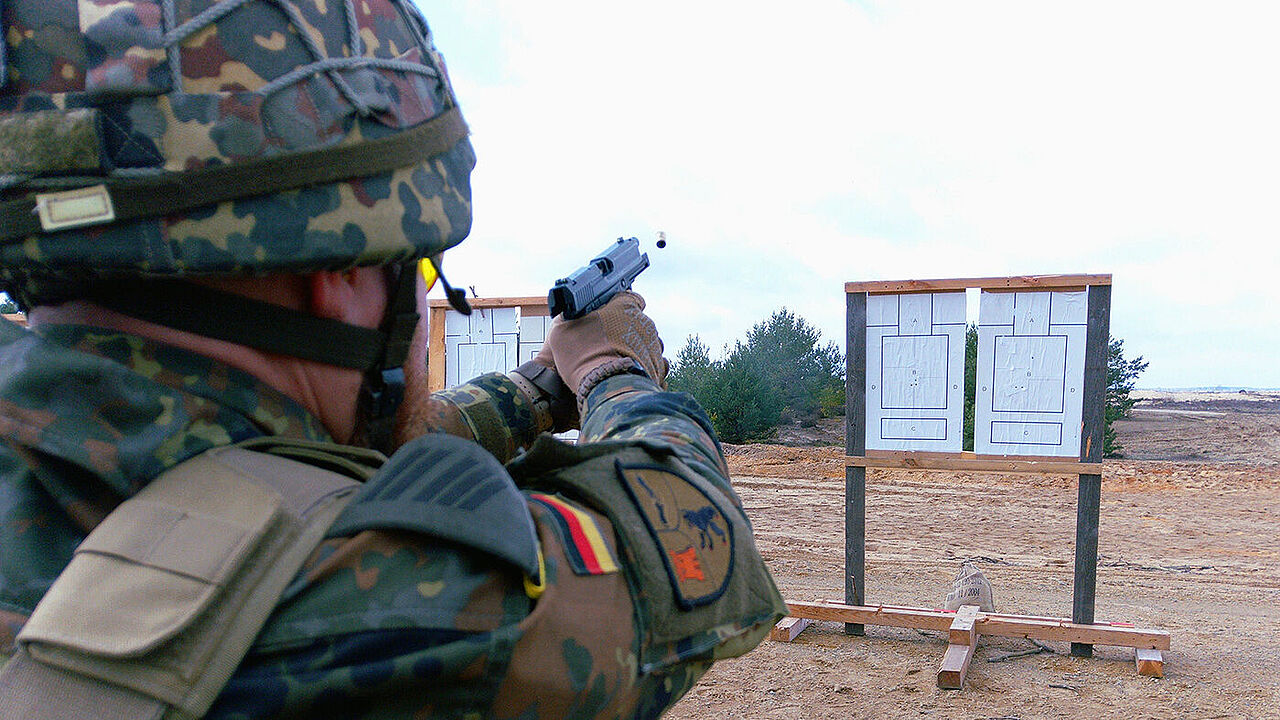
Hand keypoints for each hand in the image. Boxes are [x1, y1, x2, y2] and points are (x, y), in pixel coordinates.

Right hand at [537, 291, 668, 403]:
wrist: (603, 387)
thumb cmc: (582, 356)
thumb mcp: (563, 330)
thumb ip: (569, 316)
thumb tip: (567, 313)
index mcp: (624, 306)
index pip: (628, 297)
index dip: (619, 306)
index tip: (609, 315)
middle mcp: (644, 322)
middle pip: (636, 322)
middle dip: (625, 331)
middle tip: (606, 343)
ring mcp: (654, 344)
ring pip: (645, 342)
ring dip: (634, 349)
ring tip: (615, 361)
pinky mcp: (658, 366)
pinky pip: (652, 362)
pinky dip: (641, 366)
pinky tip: (626, 372)